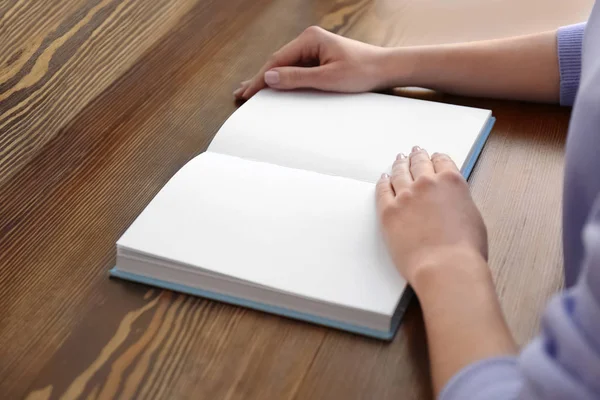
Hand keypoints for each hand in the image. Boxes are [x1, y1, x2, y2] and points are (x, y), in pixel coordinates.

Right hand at [234, 26, 390, 99]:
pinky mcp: (320, 57)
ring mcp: (314, 48)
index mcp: (309, 39)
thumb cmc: (362, 72)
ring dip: (269, 79)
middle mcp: (309, 40)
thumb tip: (269, 77)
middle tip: (241, 93)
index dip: (260, 79)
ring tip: (249, 90)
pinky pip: (296, 68)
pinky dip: (283, 78)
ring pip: (285, 65)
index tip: (247, 93)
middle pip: (277, 62)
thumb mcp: (327, 79)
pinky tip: (273, 85)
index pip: (276, 61)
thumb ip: (297, 78)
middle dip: (259, 79)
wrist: (386, 69)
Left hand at [376, 147, 487, 288]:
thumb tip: (453, 201)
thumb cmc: (465, 250)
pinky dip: (383, 182)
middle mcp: (427, 183)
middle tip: (413, 153)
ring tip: (398, 161)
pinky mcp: (388, 211)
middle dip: (416, 157)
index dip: (437, 158)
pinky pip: (382, 190)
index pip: (442, 161)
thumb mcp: (473, 218)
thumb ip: (460, 202)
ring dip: (399, 165)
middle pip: (419, 163)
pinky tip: (383, 179)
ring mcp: (405, 196)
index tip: (433, 157)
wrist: (445, 267)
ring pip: (399, 173)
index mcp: (452, 182)